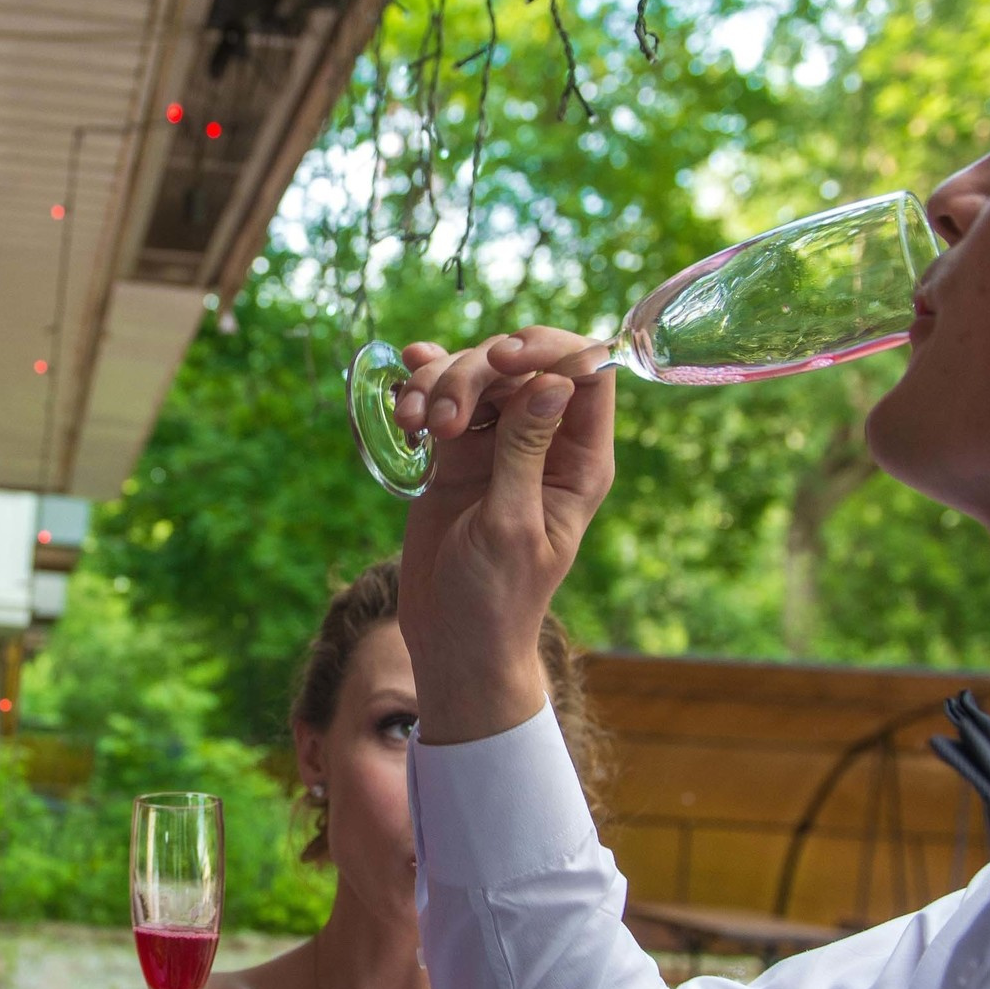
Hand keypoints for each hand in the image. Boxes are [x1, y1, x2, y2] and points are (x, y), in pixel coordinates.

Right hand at [395, 327, 616, 743]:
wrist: (451, 640)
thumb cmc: (496, 598)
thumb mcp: (510, 525)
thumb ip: (525, 451)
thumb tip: (552, 382)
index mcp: (579, 461)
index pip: (586, 374)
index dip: (550, 348)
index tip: (503, 355)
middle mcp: (544, 443)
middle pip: (521, 365)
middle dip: (476, 372)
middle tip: (443, 417)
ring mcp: (498, 444)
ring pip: (477, 376)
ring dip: (440, 384)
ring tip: (414, 425)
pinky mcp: (456, 453)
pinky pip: (443, 401)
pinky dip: (421, 392)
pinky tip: (403, 399)